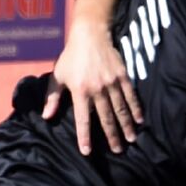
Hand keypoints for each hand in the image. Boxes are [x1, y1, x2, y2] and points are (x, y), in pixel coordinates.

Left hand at [45, 23, 142, 155]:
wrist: (90, 34)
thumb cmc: (71, 56)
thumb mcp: (58, 75)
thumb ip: (52, 97)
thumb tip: (46, 116)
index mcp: (80, 91)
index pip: (83, 119)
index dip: (84, 136)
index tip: (87, 151)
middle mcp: (97, 89)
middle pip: (106, 118)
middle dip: (112, 136)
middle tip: (118, 151)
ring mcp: (111, 83)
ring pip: (120, 109)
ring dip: (126, 126)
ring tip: (131, 140)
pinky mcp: (122, 76)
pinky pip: (130, 95)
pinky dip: (135, 109)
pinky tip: (139, 120)